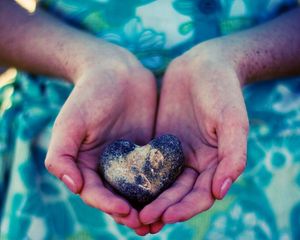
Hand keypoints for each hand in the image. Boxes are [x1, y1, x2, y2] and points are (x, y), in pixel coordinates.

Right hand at [45, 41, 156, 232]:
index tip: (125, 211)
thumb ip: (62, 153)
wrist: (117, 71)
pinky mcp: (150, 151)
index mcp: (87, 164)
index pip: (95, 192)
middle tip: (147, 226)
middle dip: (131, 213)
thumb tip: (70, 184)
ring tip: (163, 221)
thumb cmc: (89, 94)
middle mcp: (108, 166)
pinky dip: (164, 186)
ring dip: (149, 206)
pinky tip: (176, 195)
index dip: (107, 204)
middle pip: (118, 197)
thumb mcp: (70, 122)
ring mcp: (131, 160)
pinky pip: (157, 172)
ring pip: (139, 190)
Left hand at [139, 41, 248, 227]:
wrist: (202, 65)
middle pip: (178, 194)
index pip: (201, 195)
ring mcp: (176, 153)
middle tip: (142, 221)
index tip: (166, 216)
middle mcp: (195, 162)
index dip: (185, 208)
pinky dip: (138, 177)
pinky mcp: (159, 142)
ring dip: (148, 199)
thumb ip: (233, 154)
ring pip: (161, 183)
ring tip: (130, 213)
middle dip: (162, 208)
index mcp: (215, 162)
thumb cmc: (222, 90)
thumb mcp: (232, 120)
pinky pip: (147, 163)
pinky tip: (123, 185)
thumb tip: (221, 192)